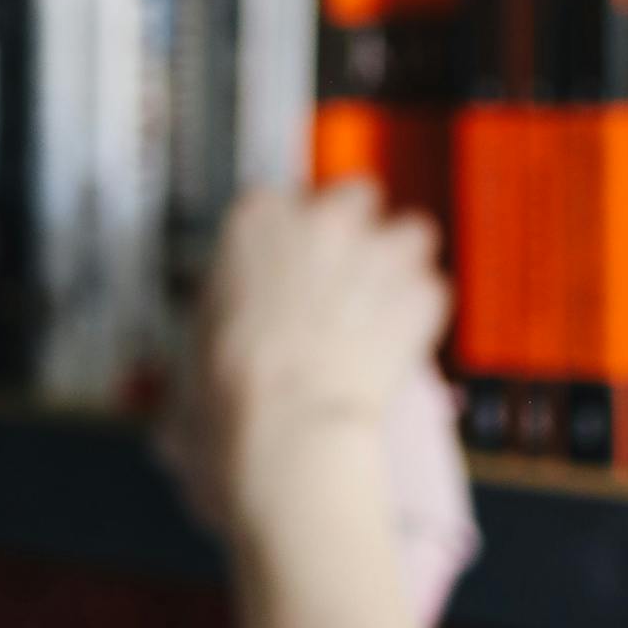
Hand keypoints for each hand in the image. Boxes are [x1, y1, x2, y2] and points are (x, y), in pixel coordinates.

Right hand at [177, 183, 451, 547]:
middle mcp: (320, 221)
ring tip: (381, 305)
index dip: (287, 239)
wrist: (285, 430)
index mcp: (255, 220)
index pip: (278, 201)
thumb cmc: (232, 394)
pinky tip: (399, 343)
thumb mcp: (196, 339)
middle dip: (354, 233)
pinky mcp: (420, 293)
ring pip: (411, 231)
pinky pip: (431, 290)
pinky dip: (420, 313)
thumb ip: (224, 311)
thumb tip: (222, 341)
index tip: (286, 266)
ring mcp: (377, 251)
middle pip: (356, 196)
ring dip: (399, 262)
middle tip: (342, 278)